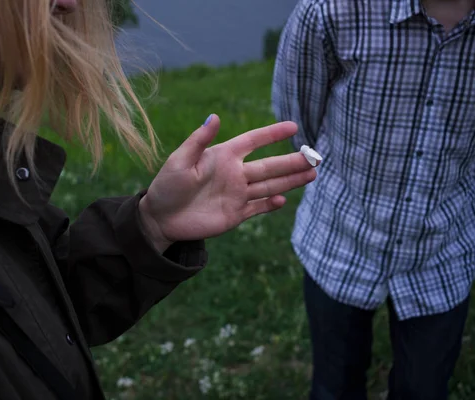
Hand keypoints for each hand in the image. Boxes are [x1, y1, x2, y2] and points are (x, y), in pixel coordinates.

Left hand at [139, 114, 318, 252]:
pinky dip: (271, 205)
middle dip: (293, 162)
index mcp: (223, 157)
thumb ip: (198, 141)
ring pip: (270, 186)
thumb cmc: (166, 186)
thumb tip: (214, 116)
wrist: (160, 219)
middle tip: (316, 157)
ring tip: (312, 174)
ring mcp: (236, 194)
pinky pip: (258, 207)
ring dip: (291, 180)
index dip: (272, 134)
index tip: (294, 127)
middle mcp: (234, 174)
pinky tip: (285, 199)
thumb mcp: (178, 161)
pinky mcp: (235, 214)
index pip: (253, 141)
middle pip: (270, 166)